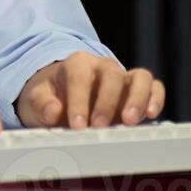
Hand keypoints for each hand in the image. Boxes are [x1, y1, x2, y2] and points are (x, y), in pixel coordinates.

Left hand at [14, 51, 164, 128]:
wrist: (58, 93)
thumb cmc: (48, 96)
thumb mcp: (35, 98)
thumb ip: (41, 104)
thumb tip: (53, 111)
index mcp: (76, 64)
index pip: (79, 77)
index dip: (79, 100)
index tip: (77, 125)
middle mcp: (102, 67)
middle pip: (112, 76)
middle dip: (107, 103)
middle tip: (99, 127)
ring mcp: (122, 78)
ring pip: (139, 78)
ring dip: (137, 99)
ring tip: (130, 121)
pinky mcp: (136, 91)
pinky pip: (153, 87)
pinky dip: (155, 99)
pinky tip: (151, 115)